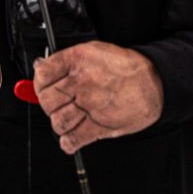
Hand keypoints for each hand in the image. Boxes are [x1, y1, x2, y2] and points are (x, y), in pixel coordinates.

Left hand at [33, 41, 163, 153]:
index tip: (43, 86)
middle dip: (48, 105)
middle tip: (57, 104)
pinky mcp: (100, 125)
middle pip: (47, 100)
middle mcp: (82, 82)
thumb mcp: (92, 51)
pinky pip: (74, 139)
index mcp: (78, 60)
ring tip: (68, 118)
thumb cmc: (124, 67)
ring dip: (59, 123)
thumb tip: (40, 67)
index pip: (43, 74)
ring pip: (57, 121)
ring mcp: (91, 105)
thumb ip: (65, 61)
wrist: (153, 82)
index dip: (39, 82)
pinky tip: (71, 138)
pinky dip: (68, 142)